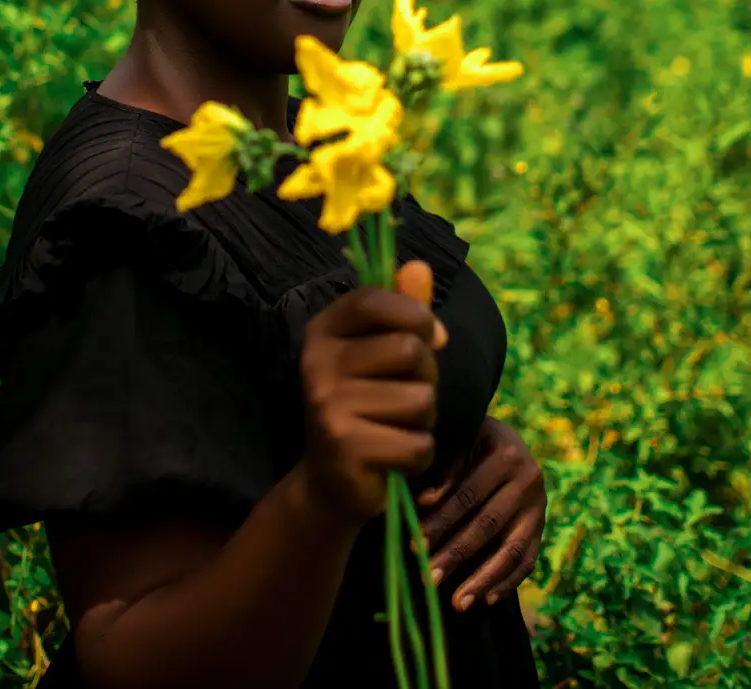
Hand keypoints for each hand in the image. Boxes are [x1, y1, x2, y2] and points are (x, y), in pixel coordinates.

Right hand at [299, 285, 445, 524]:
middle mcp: (317, 363)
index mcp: (324, 331)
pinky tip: (394, 458)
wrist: (330, 483)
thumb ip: (403, 309)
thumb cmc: (368, 406)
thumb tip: (420, 266)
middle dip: (428, 376)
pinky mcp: (344, 448)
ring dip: (424, 420)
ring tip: (397, 427)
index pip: (372, 299)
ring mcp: (327, 406)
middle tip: (407, 396)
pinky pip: (416, 443)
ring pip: (420, 400)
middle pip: (409, 350)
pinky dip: (419, 454)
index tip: (432, 335)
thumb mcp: (384, 352)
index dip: (414, 313)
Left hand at [416, 416, 545, 612]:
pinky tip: (486, 600)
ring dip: (483, 580)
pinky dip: (508, 582)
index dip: (440, 520)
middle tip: (428, 578)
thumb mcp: (461, 440)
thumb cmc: (471, 439)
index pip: (467, 495)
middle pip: (487, 525)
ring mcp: (539, 506)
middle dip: (455, 555)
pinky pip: (528, 560)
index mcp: (505, 453)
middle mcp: (528, 480)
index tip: (414, 544)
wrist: (506, 438)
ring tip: (457, 603)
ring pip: (511, 549)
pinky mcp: (542, 526)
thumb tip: (424, 502)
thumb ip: (445, 469)